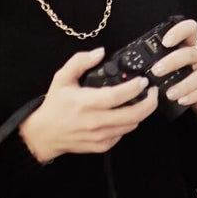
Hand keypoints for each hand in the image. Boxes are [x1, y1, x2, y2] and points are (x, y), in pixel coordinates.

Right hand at [20, 47, 158, 162]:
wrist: (44, 134)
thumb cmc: (55, 106)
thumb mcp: (62, 78)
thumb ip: (80, 61)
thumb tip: (100, 52)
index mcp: (86, 102)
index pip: (118, 96)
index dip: (135, 88)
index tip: (143, 81)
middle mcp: (95, 121)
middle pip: (134, 114)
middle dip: (150, 102)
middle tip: (152, 92)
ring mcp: (100, 135)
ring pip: (132, 125)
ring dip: (141, 113)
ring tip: (142, 101)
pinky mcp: (102, 146)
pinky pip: (123, 134)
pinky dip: (128, 124)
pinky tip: (125, 115)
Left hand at [155, 19, 196, 118]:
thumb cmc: (185, 80)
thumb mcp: (174, 69)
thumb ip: (161, 64)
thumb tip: (134, 69)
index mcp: (191, 45)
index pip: (190, 29)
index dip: (178, 31)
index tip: (165, 42)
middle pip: (190, 53)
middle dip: (171, 62)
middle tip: (156, 71)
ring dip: (183, 85)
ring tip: (169, 94)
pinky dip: (194, 95)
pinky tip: (182, 100)